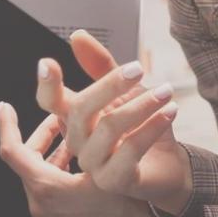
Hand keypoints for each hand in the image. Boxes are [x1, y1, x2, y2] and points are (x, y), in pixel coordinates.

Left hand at [0, 102, 199, 216]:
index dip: (8, 125)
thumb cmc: (125, 210)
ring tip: (77, 146)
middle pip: (28, 165)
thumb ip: (93, 135)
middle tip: (58, 122)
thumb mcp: (110, 165)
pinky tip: (83, 176)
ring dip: (55, 161)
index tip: (5, 107)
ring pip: (42, 182)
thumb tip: (91, 105)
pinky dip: (60, 183)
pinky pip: (50, 202)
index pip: (12, 150)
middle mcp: (40, 208)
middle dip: (43, 140)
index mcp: (46, 188)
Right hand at [34, 30, 191, 213]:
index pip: (50, 101)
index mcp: (75, 118)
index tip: (47, 63)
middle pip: (81, 109)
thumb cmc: (142, 126)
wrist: (169, 163)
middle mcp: (78, 141)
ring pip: (109, 128)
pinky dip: (152, 127)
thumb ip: (102, 67)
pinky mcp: (115, 180)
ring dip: (142, 105)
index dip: (47, 84)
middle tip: (139, 69)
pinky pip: (130, 150)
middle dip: (110, 85)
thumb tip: (77, 35)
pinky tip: (170, 112)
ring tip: (166, 91)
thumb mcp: (126, 91)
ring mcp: (93, 164)